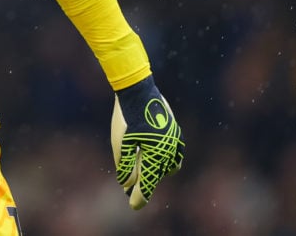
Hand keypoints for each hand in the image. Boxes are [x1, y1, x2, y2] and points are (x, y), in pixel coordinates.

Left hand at [110, 75, 183, 208]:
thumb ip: (125, 165)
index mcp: (156, 155)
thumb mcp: (121, 143)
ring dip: (157, 171)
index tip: (133, 206)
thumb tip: (127, 184)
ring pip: (169, 166)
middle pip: (158, 175)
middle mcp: (169, 150)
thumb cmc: (126, 116)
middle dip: (146, 183)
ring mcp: (174, 140)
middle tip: (133, 191)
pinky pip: (173, 153)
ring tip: (143, 174)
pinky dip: (163, 159)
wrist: (138, 89)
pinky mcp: (174, 131)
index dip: (140, 196)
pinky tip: (151, 156)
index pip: (148, 183)